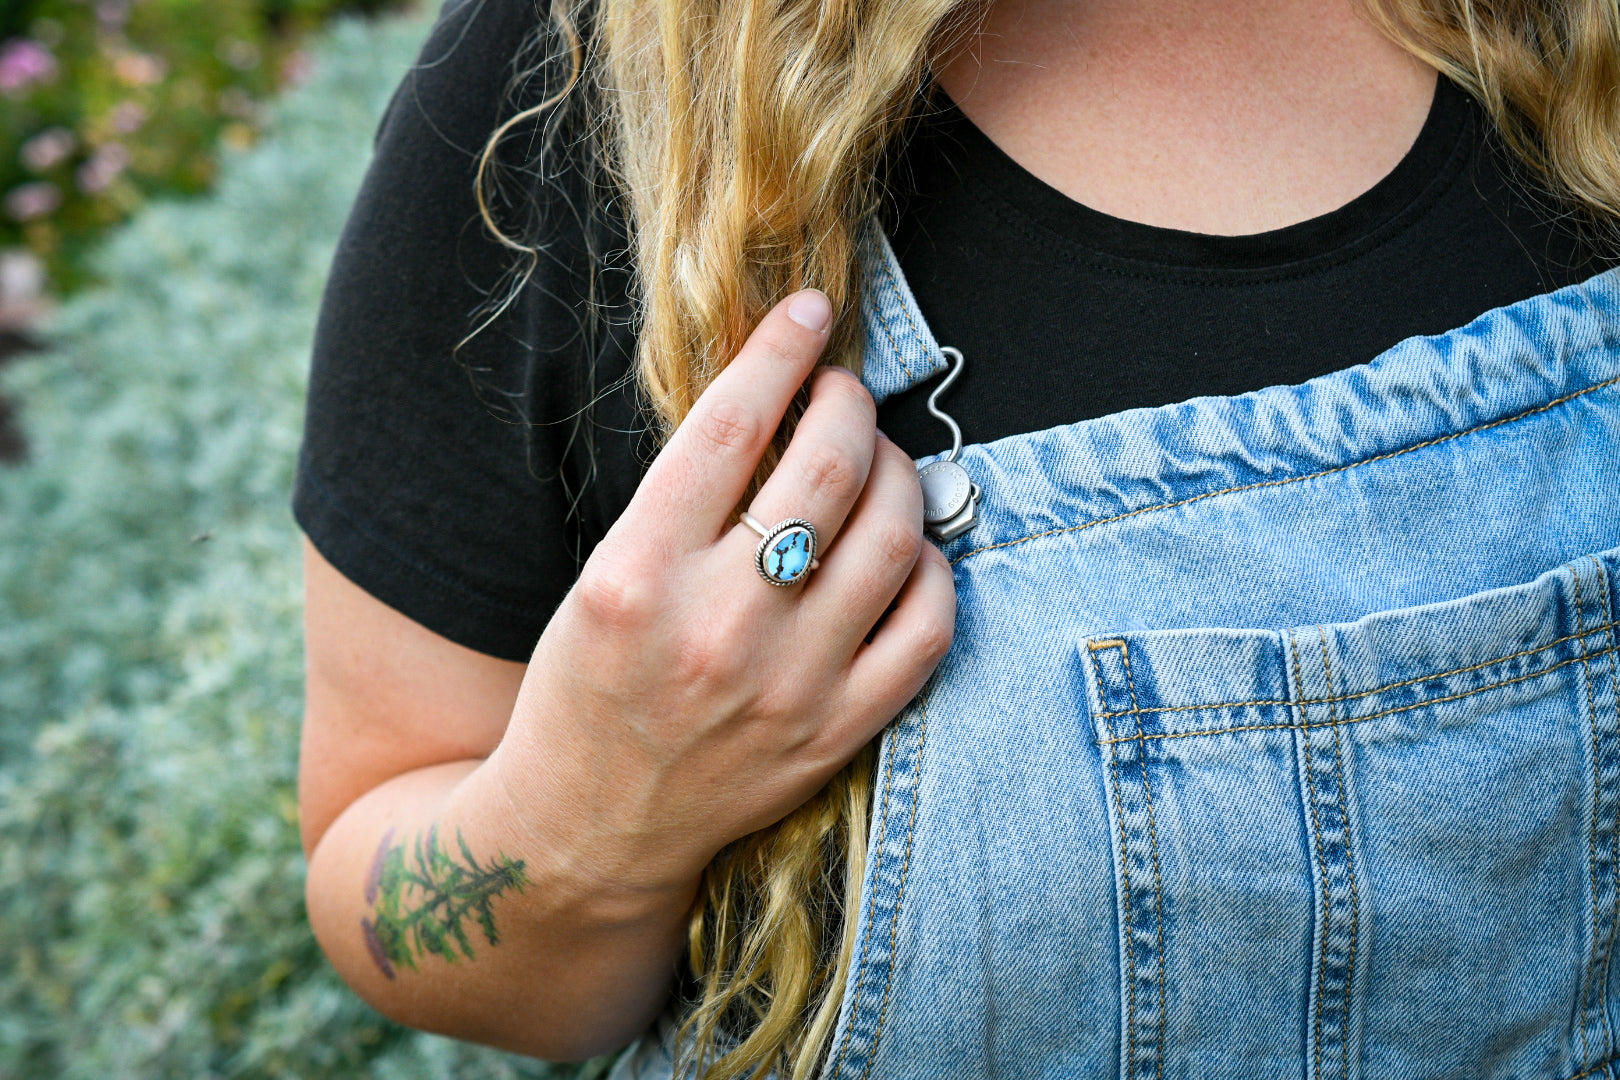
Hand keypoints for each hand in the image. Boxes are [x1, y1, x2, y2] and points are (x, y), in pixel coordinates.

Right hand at [498, 288, 956, 897]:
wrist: (588, 830)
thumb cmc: (585, 689)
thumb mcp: (599, 578)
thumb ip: (683, 503)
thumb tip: (780, 405)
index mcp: (635, 574)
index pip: (731, 426)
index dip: (783, 351)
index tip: (811, 313)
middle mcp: (716, 625)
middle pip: (828, 468)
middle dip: (851, 403)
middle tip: (844, 394)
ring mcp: (786, 684)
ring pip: (891, 537)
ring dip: (900, 473)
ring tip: (879, 463)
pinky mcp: (835, 732)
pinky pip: (926, 627)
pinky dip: (930, 567)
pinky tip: (906, 548)